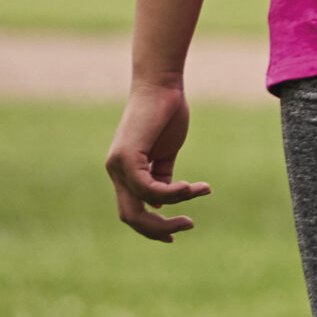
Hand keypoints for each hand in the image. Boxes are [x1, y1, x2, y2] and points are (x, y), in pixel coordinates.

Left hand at [106, 81, 210, 241]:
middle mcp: (116, 172)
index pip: (133, 210)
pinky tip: (191, 186)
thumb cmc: (167, 112)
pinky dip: (172, 193)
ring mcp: (118, 166)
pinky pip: (149, 189)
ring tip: (199, 193)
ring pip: (139, 207)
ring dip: (173, 208)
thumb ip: (162, 175)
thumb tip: (161, 204)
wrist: (161, 85)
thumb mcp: (166, 151)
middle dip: (158, 229)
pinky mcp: (126, 158)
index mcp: (124, 171)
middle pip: (131, 217)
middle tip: (188, 225)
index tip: (177, 232)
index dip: (153, 227)